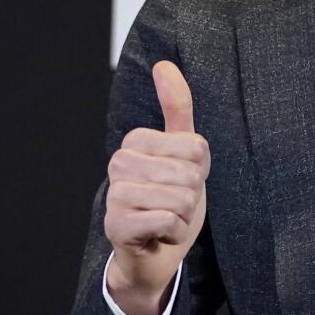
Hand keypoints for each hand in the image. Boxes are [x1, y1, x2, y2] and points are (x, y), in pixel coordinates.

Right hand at [103, 60, 209, 314]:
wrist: (154, 251)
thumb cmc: (170, 196)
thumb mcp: (183, 150)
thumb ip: (177, 107)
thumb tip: (164, 63)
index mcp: (136, 140)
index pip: (195, 147)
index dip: (199, 168)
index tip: (182, 179)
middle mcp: (119, 163)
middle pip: (188, 174)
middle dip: (193, 194)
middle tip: (175, 204)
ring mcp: (114, 194)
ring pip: (180, 198)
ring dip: (185, 216)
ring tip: (168, 218)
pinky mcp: (115, 225)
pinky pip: (168, 221)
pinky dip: (174, 232)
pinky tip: (159, 234)